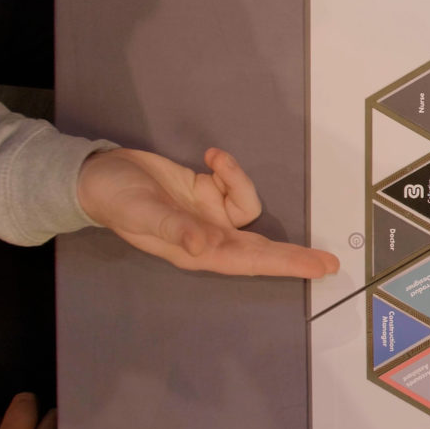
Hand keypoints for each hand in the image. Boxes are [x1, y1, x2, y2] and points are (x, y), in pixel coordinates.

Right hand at [77, 147, 340, 278]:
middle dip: (293, 253)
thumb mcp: (142, 213)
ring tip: (214, 161)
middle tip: (330, 261)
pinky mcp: (209, 192)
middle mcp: (211, 237)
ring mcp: (212, 215)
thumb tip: (205, 247)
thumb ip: (174, 229)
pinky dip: (229, 168)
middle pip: (262, 248)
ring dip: (238, 179)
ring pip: (249, 204)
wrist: (100, 174)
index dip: (286, 267)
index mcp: (198, 252)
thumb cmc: (116, 199)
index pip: (251, 263)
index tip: (318, 272)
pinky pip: (235, 182)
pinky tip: (208, 156)